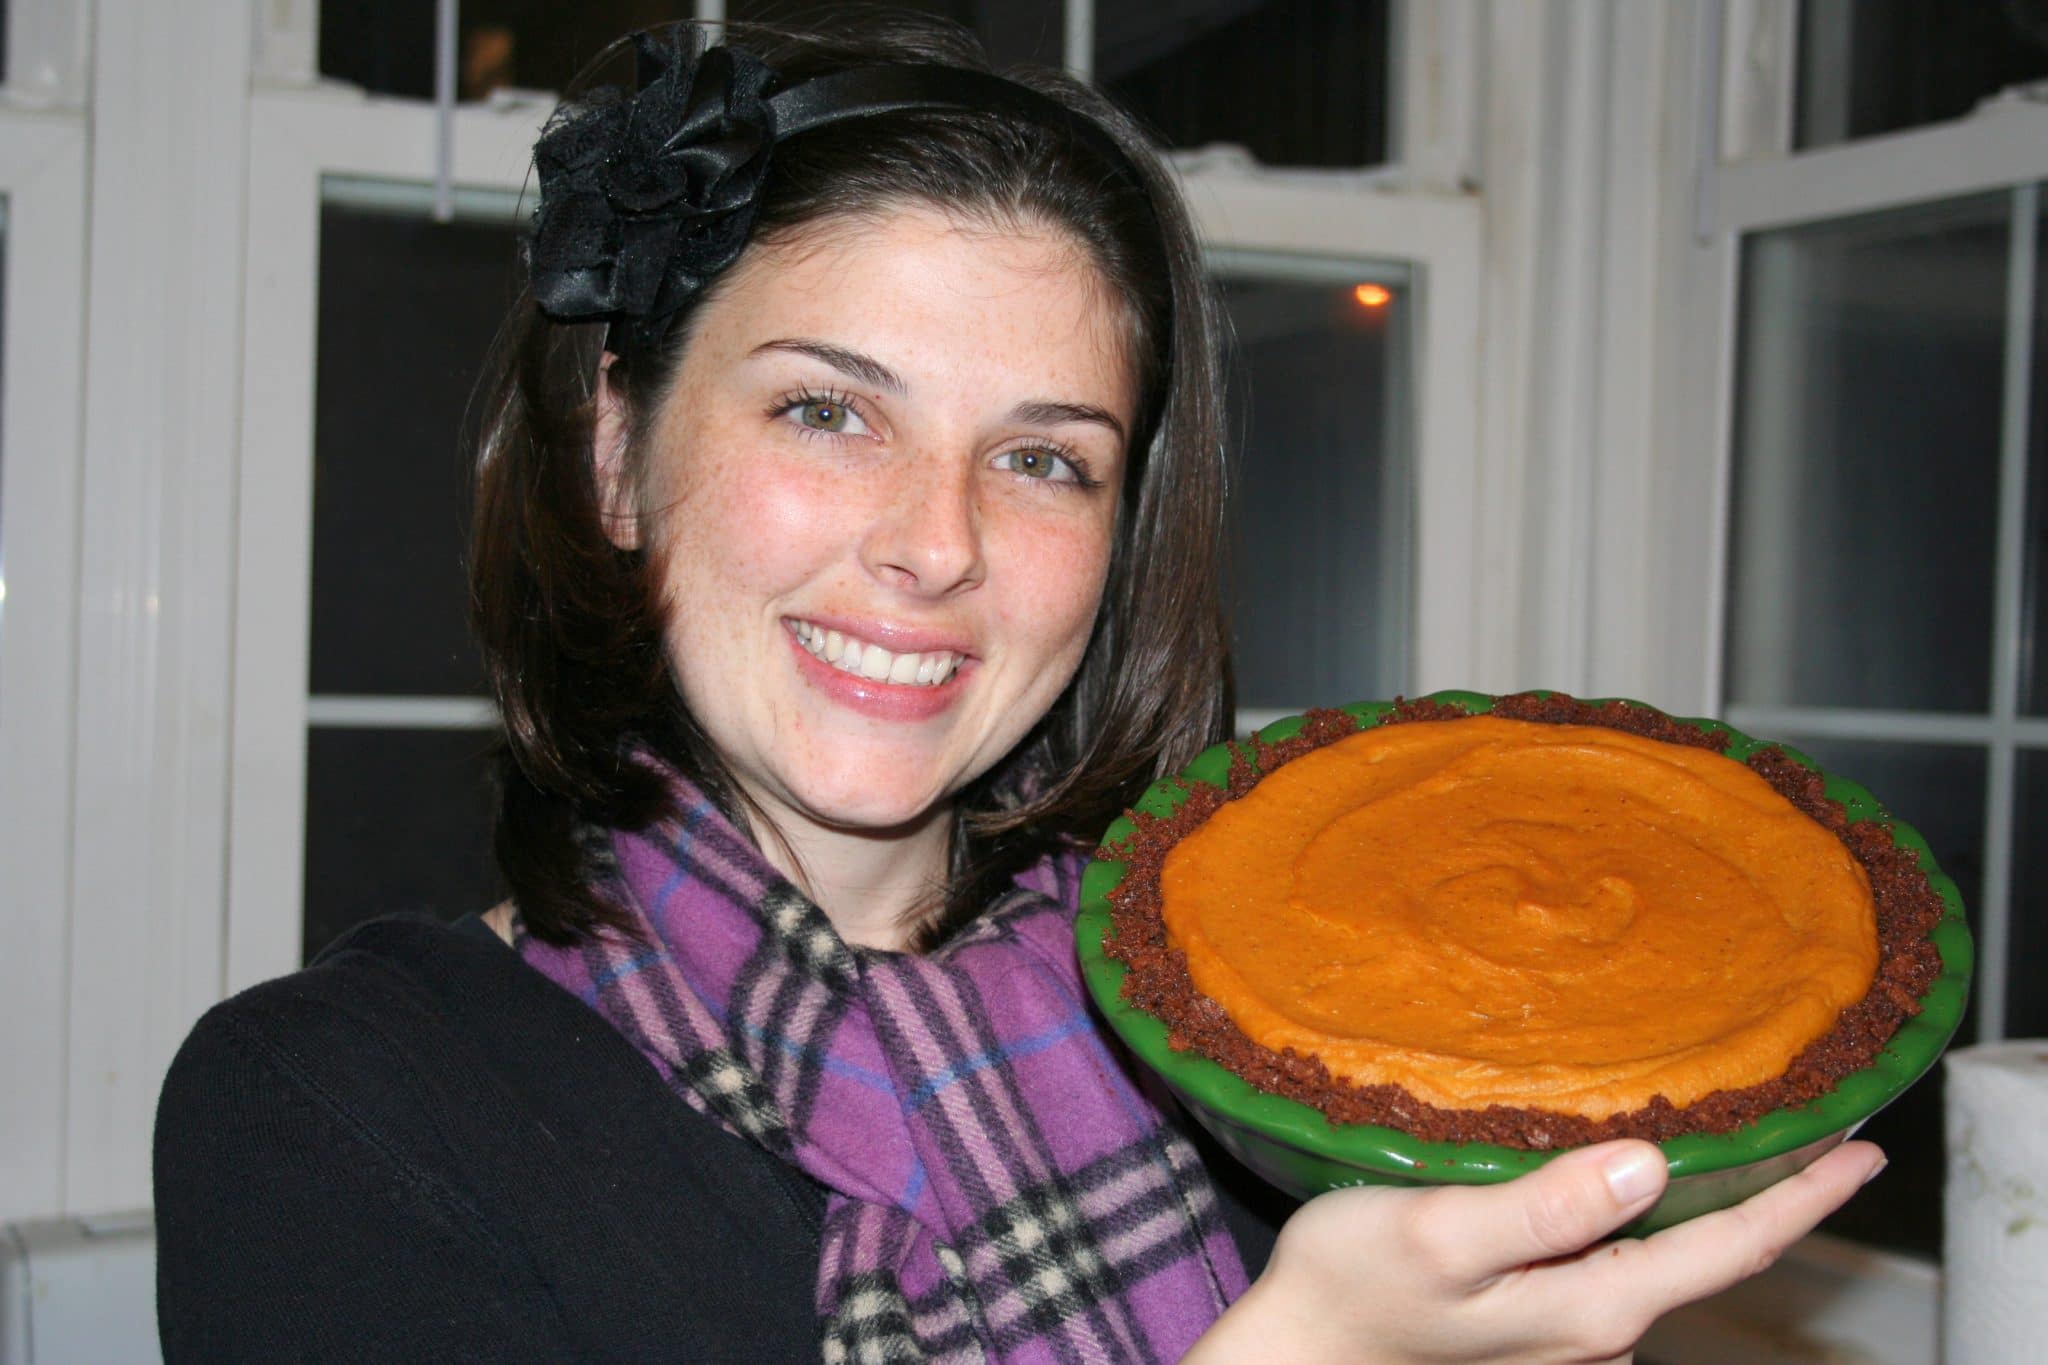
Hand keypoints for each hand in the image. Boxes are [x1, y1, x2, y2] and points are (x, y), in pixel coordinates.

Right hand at [1188, 1138, 1883, 1363]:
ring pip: (1668, 1255)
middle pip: (1714, 1254)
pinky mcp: (1535, 1315)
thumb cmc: (1354, 1286)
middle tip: (1827, 1129)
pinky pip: (1622, 1257)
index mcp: (1595, 1306)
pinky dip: (1656, 1212)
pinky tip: (1643, 1174)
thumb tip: (1649, 1164)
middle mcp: (1599, 1325)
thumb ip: (1547, 1209)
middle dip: (1778, 1197)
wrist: (1299, 1349)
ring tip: (1751, 1138)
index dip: (1805, 1199)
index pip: (1730, 1249)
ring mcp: (1568, 1327)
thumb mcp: (1441, 1235)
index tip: (1867, 1152)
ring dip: (1717, 1201)